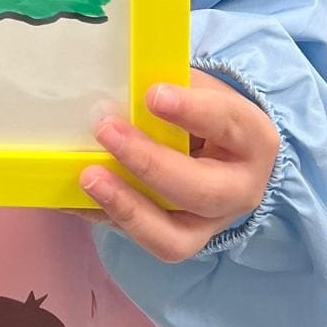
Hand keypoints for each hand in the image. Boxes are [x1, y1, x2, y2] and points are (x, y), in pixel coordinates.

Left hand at [79, 70, 278, 261]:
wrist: (228, 155)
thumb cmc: (207, 114)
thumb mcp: (200, 89)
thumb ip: (169, 86)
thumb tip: (118, 86)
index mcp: (251, 139)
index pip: (226, 124)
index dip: (191, 111)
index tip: (153, 95)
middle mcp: (239, 190)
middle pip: (200, 191)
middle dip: (148, 163)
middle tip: (106, 131)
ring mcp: (209, 224)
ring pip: (173, 237)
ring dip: (127, 207)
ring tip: (88, 177)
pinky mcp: (180, 241)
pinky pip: (140, 240)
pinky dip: (106, 218)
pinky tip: (74, 198)